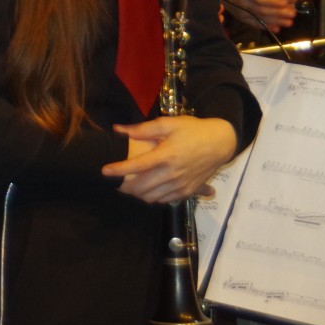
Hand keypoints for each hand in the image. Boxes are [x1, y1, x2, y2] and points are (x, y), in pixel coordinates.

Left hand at [103, 116, 237, 203]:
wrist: (220, 143)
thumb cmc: (193, 130)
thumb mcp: (168, 124)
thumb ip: (143, 129)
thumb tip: (119, 129)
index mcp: (166, 155)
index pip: (136, 166)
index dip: (118, 170)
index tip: (104, 171)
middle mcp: (172, 173)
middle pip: (142, 187)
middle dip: (125, 187)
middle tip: (115, 182)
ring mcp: (181, 185)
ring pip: (152, 197)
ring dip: (137, 194)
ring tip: (129, 186)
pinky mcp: (188, 191)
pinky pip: (165, 200)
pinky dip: (153, 198)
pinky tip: (147, 190)